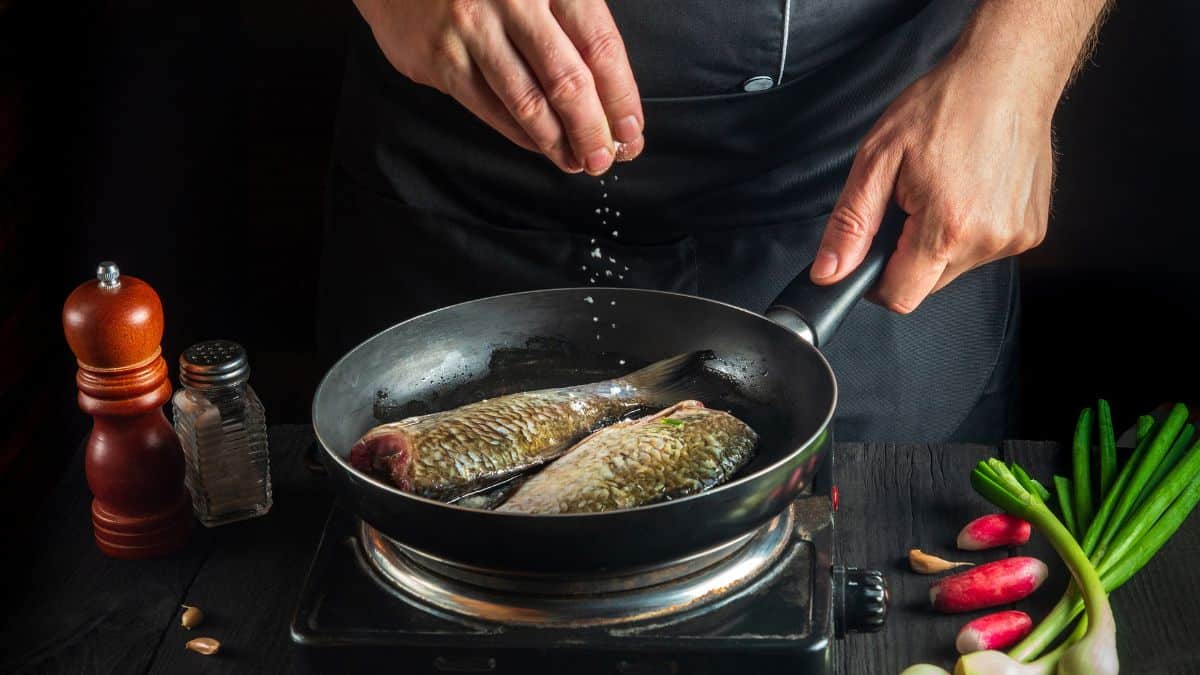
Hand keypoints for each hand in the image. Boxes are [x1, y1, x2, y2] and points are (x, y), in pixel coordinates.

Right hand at [355, 0, 643, 174]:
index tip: (631, 132)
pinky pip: (490, 107)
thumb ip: (575, 28)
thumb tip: (612, 100)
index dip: (621, 97)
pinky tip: (540, 145)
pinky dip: (521, 134)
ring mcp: (474, 28)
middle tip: (605, 159)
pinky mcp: (442, 56)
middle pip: (568, 80)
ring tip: (576, 161)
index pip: (600, 46)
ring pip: (528, 101)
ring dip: (557, 141)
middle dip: (593, 130)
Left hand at [809, 52, 1053, 313]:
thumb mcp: (877, 160)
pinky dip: (969, 230)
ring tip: (943, 190)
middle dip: (908, 255)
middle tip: (909, 203)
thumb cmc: (944, 107)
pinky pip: (983, 250)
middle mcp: (987, 240)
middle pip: (927, 285)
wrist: (1006, 75)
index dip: (875, 282)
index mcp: (948, 228)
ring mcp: (1015, 238)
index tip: (870, 256)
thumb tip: (828, 272)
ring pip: (955, 268)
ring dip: (939, 242)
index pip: (900, 296)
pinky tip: (969, 191)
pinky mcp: (1031, 231)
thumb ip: (850, 224)